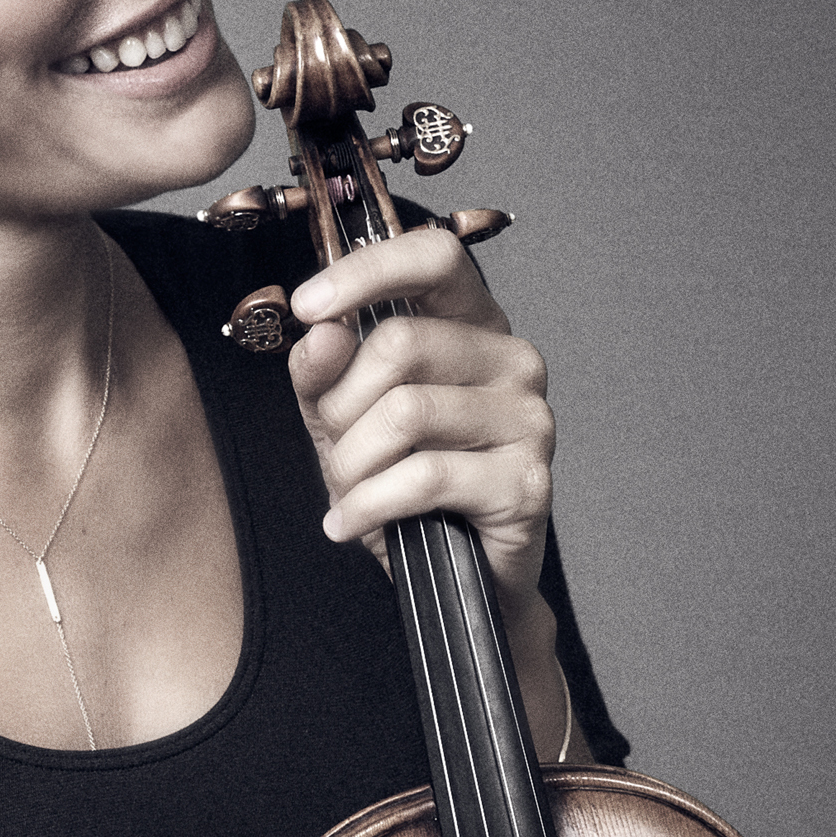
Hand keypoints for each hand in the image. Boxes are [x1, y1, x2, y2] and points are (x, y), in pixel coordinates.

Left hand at [288, 224, 555, 619]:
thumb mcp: (343, 416)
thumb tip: (320, 332)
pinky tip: (350, 523)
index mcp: (474, 324)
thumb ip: (323, 370)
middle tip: (337, 449)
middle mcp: (512, 360)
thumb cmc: (403, 482)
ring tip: (348, 491)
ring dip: (352, 463)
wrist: (453, 578)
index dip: (366, 272)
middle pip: (400, 344)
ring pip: (405, 413)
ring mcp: (528, 420)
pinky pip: (423, 477)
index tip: (306, 305)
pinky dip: (368, 505)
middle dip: (342, 406)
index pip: (435, 258)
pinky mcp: (527, 481)